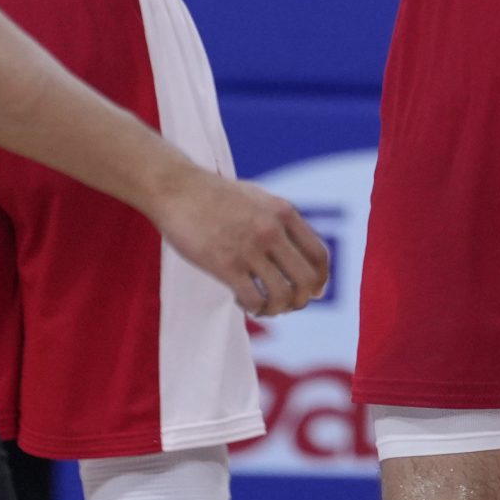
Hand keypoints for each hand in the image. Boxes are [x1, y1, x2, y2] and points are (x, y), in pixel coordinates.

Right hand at [156, 170, 331, 318]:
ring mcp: (250, 247)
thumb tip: (302, 254)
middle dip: (301, 300)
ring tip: (264, 306)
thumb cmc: (216, 197)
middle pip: (306, 280)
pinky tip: (242, 301)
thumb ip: (281, 221)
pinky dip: (253, 308)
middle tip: (287, 305)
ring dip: (277, 309)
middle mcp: (271, 229)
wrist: (178, 190)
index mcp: (283, 212)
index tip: (313, 292)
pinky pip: (254, 299)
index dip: (321, 280)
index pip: (318, 255)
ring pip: (282, 295)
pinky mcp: (226, 264)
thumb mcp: (258, 198)